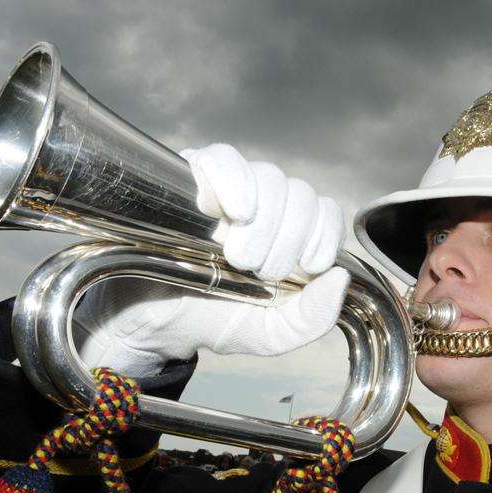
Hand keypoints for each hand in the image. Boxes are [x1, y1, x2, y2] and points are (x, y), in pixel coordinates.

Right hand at [73, 144, 348, 375]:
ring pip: (269, 177)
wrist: (151, 322)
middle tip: (256, 271)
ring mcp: (230, 186)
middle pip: (300, 194)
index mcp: (290, 235)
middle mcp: (266, 205)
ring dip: (262, 223)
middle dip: (286, 240)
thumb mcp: (270, 334)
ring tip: (235, 257)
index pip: (325, 210)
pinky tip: (233, 212)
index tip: (307, 267)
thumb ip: (312, 318)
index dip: (324, 234)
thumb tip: (340, 278)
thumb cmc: (211, 319)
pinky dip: (235, 182)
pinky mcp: (192, 174)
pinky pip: (224, 158)